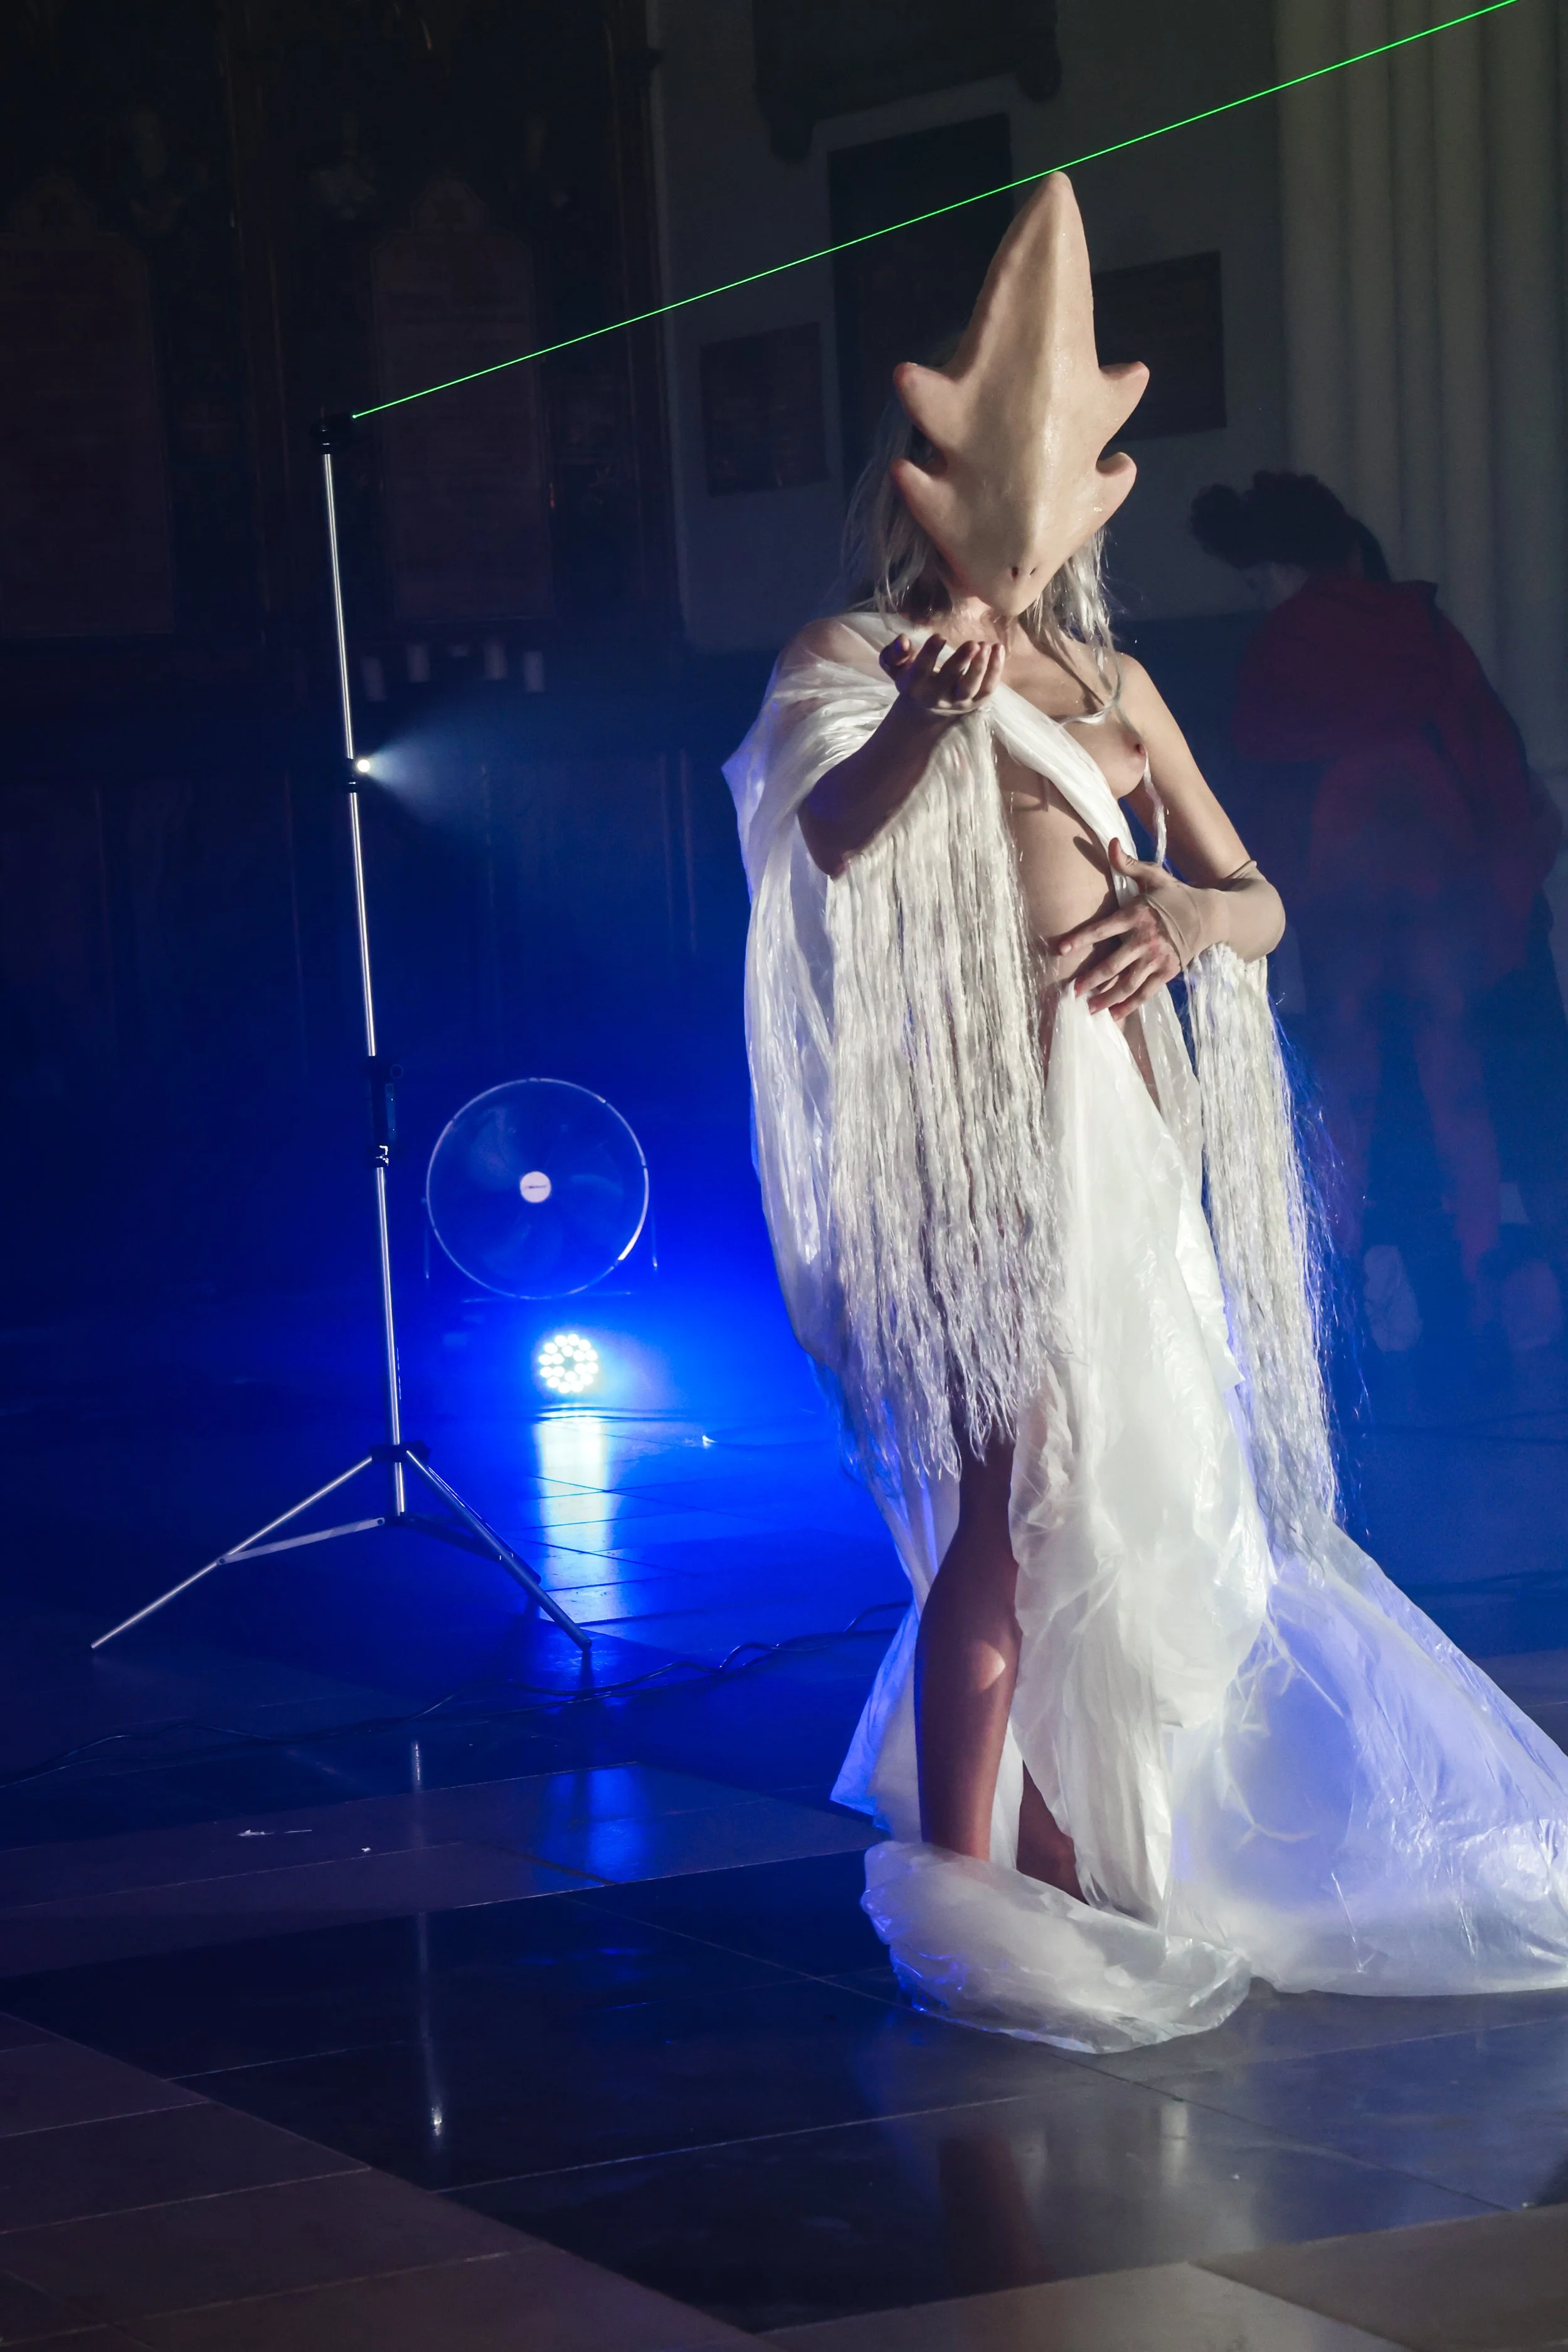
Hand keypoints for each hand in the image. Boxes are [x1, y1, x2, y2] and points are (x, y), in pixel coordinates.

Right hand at [881, 632, 1003, 722]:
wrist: (927, 707)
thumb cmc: (912, 678)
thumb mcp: (896, 667)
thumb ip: (893, 654)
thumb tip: (904, 640)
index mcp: (915, 686)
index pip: (921, 670)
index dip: (929, 653)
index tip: (939, 636)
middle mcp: (937, 696)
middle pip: (949, 680)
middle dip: (961, 661)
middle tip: (972, 643)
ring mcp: (959, 701)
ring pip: (971, 687)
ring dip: (980, 667)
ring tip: (986, 645)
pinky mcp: (976, 701)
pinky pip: (988, 688)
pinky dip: (995, 670)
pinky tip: (998, 649)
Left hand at [1054, 840, 1204, 1019]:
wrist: (1210, 915)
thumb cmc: (1176, 895)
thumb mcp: (1154, 876)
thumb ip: (1128, 864)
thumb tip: (1111, 843)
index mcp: (1137, 915)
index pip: (1103, 929)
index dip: (1081, 939)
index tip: (1061, 949)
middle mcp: (1146, 939)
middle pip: (1113, 964)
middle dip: (1091, 979)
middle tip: (1072, 991)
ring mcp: (1157, 958)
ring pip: (1127, 983)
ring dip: (1107, 997)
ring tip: (1088, 1009)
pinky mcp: (1168, 972)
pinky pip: (1146, 993)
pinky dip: (1129, 1005)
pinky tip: (1114, 1015)